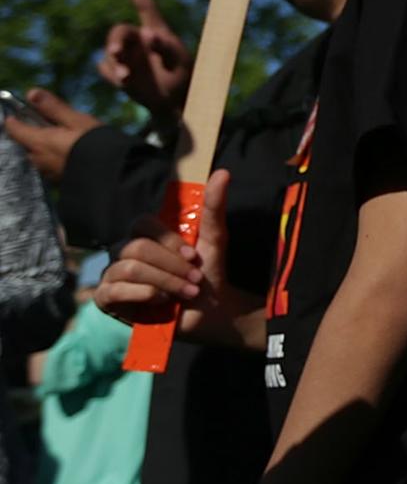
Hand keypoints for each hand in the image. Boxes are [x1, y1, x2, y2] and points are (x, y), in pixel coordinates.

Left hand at [1, 88, 99, 180]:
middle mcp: (37, 158)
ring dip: (44, 146)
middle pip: (25, 142)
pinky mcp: (57, 179)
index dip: (16, 118)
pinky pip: (48, 164)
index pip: (13, 129)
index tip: (25, 112)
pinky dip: (53, 157)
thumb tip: (31, 93)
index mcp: (38, 142)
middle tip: (54, 125)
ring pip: (37, 154)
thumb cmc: (94, 142)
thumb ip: (53, 107)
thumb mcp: (76, 120)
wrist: (111, 173)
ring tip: (64, 140)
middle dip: (33, 133)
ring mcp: (46, 171)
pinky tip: (70, 154)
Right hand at [98, 171, 250, 345]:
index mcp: (148, 234)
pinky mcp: (108, 299)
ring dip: (164, 282)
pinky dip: (143, 295)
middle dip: (171, 266)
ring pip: (128, 268)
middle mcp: (127, 251)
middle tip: (194, 281)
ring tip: (185, 293)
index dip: (168, 240)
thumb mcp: (214, 239)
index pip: (142, 222)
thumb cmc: (208, 273)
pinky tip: (161, 302)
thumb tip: (222, 172)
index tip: (194, 256)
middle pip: (136, 248)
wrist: (210, 311)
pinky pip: (112, 290)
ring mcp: (115, 274)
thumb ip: (214, 206)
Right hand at [99, 0, 192, 119]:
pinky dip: (112, 74)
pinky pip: (105, 68)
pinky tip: (124, 83)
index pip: (145, 7)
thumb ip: (165, 47)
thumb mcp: (179, 62)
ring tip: (126, 78)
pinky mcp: (117, 71)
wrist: (174, 103)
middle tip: (117, 52)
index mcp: (157, 32)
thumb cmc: (182, 78)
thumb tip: (147, 34)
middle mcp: (138, 40)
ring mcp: (127, 56)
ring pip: (110, 51)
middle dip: (115, 41)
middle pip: (119, 31)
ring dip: (115, 62)